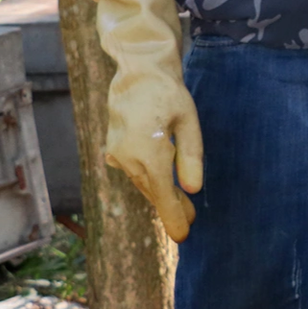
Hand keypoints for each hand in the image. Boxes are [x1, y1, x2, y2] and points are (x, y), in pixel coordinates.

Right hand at [104, 61, 204, 240]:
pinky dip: (150, 181)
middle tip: (189, 223)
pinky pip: (135, 172)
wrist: (136, 73)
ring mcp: (117, 154)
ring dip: (161, 195)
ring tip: (182, 209)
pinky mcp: (114, 151)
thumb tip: (193, 189)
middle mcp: (128, 156)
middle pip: (154, 190)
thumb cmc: (168, 93)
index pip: (164, 192)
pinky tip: (164, 186)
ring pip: (143, 183)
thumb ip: (191, 155)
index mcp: (148, 150)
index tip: (183, 236)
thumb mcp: (188, 120)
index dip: (173, 216)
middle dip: (172, 207)